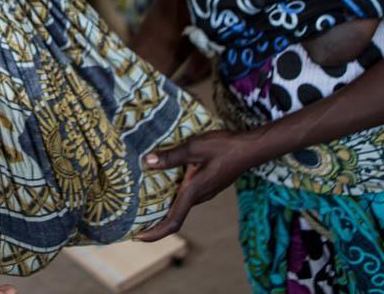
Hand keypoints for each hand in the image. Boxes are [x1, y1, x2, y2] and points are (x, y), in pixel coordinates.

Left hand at [136, 130, 258, 241]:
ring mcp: (205, 193)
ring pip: (181, 205)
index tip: (138, 236)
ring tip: (143, 201)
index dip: (155, 233)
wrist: (250, 149)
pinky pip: (187, 196)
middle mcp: (199, 196)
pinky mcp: (208, 186)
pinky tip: (163, 183)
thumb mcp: (195, 147)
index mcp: (194, 191)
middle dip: (154, 221)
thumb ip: (171, 156)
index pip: (173, 222)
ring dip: (163, 208)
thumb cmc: (224, 147)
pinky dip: (173, 196)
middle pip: (174, 216)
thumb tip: (148, 161)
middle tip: (133, 218)